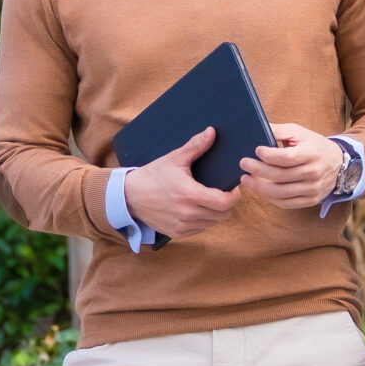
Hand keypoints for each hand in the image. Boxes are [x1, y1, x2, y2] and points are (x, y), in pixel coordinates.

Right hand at [122, 127, 240, 242]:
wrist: (129, 196)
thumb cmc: (153, 176)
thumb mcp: (174, 159)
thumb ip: (196, 146)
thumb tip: (211, 132)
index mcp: (189, 194)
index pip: (225, 203)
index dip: (234, 197)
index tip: (233, 189)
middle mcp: (187, 213)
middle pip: (223, 215)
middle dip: (226, 204)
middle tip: (221, 193)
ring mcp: (182, 225)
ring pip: (213, 223)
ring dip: (215, 213)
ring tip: (208, 200)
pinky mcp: (177, 233)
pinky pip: (200, 229)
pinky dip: (202, 221)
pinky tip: (196, 209)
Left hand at [239, 122, 346, 211]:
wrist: (338, 163)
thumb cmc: (313, 145)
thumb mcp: (299, 132)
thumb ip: (278, 131)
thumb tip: (255, 128)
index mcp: (312, 153)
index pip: (287, 157)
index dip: (269, 156)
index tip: (256, 150)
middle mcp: (314, 172)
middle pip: (280, 176)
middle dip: (258, 170)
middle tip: (243, 164)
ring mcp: (313, 189)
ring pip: (281, 192)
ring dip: (259, 187)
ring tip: (246, 179)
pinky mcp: (311, 200)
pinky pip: (286, 203)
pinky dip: (270, 198)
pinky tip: (260, 189)